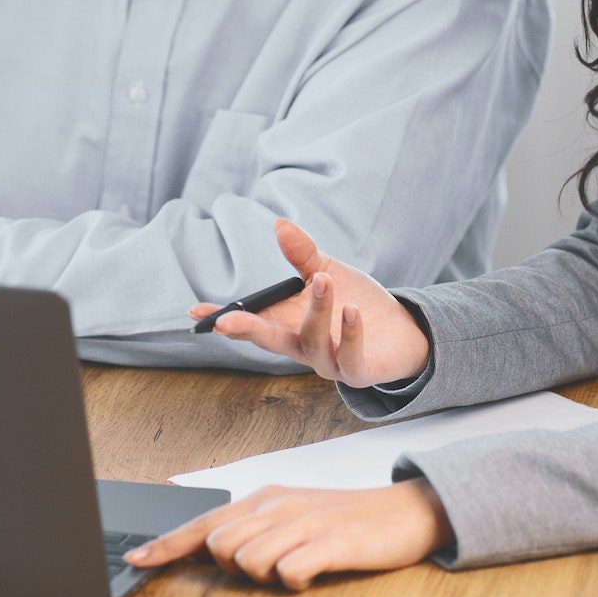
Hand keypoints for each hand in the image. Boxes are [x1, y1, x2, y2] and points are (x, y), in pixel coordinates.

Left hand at [124, 479, 454, 588]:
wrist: (404, 512)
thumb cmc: (341, 520)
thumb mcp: (291, 517)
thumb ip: (252, 530)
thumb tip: (212, 550)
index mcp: (264, 498)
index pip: (203, 523)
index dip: (166, 544)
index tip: (136, 559)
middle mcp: (278, 505)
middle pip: (221, 546)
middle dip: (234, 566)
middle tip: (274, 562)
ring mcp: (305, 522)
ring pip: (250, 560)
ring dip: (267, 574)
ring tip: (297, 565)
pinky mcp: (331, 542)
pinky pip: (290, 571)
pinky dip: (295, 580)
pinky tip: (313, 572)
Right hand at [188, 219, 430, 387]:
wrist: (401, 331)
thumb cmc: (356, 302)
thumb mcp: (326, 273)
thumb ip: (302, 255)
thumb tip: (279, 224)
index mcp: (290, 325)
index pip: (253, 322)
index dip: (225, 318)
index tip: (196, 312)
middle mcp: (303, 348)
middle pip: (269, 341)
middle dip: (247, 331)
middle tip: (227, 322)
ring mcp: (329, 363)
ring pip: (313, 340)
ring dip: (317, 309)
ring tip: (324, 280)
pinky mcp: (358, 371)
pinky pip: (350, 357)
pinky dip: (350, 333)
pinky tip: (352, 311)